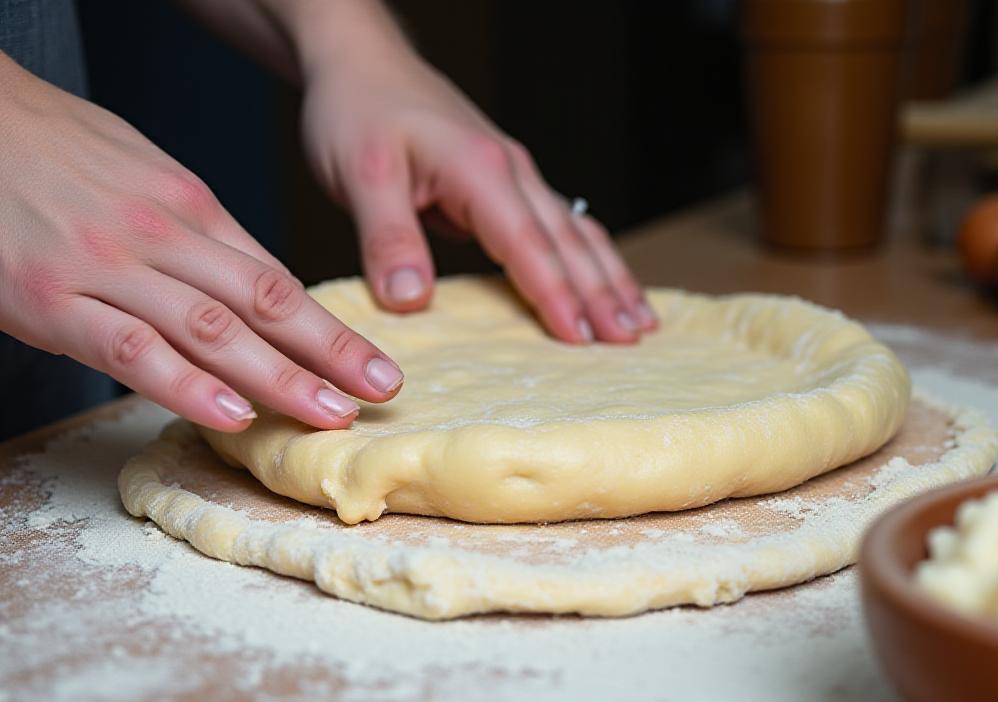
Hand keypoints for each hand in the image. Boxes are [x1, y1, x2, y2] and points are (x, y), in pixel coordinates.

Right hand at [0, 56, 403, 431]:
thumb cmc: (59, 151)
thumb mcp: (146, 176)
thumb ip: (200, 235)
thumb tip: (260, 288)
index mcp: (192, 208)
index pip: (277, 281)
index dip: (332, 329)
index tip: (376, 363)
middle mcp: (163, 237)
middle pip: (265, 303)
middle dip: (331, 353)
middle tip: (382, 392)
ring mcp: (110, 270)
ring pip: (212, 330)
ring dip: (279, 377)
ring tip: (330, 414)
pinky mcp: (55, 302)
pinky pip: (132, 350)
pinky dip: (186, 385)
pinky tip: (232, 415)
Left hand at [299, 38, 656, 343]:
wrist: (362, 62)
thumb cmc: (358, 109)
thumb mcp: (359, 172)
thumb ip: (387, 237)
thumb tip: (410, 300)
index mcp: (480, 169)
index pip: (528, 243)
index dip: (555, 294)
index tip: (580, 338)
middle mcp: (512, 171)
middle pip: (569, 242)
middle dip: (603, 295)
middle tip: (630, 342)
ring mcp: (517, 177)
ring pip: (578, 233)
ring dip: (611, 279)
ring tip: (640, 323)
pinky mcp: (510, 185)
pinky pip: (563, 228)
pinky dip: (593, 261)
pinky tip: (610, 286)